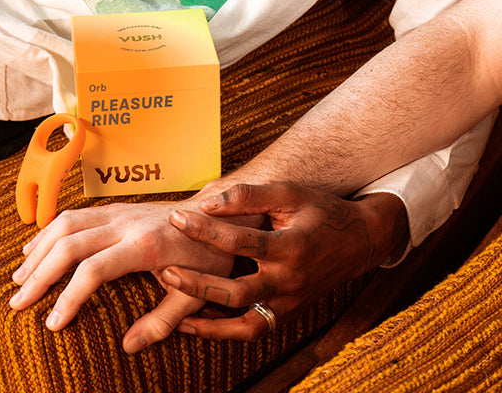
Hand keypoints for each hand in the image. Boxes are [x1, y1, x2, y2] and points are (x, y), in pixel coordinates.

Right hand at [8, 199, 239, 353]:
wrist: (218, 214)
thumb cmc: (210, 254)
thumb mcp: (196, 294)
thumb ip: (163, 321)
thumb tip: (129, 346)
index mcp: (146, 246)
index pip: (93, 271)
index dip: (68, 298)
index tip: (52, 323)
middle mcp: (126, 224)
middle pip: (69, 244)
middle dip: (39, 275)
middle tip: (18, 302)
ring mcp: (119, 212)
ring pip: (66, 223)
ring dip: (38, 250)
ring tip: (18, 278)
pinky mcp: (117, 208)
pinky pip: (74, 215)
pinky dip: (49, 232)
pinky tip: (36, 249)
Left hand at [161, 183, 407, 340]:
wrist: (359, 241)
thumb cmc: (321, 211)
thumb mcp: (290, 194)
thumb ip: (249, 196)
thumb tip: (208, 203)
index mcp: (292, 246)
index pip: (240, 242)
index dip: (205, 230)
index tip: (176, 219)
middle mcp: (291, 280)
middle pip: (237, 293)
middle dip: (198, 284)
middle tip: (166, 272)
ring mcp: (291, 302)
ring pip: (245, 324)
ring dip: (209, 323)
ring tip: (178, 316)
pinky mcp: (289, 313)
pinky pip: (255, 330)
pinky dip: (226, 331)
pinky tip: (200, 321)